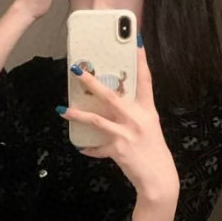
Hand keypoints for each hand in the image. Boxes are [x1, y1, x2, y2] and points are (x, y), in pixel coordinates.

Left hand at [62, 40, 179, 204]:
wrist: (159, 179)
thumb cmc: (155, 153)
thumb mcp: (150, 128)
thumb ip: (134, 116)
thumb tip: (116, 106)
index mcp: (148, 111)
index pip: (145, 80)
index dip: (141, 60)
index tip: (136, 40)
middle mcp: (137, 119)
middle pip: (111, 95)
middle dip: (92, 81)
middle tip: (77, 69)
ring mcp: (126, 134)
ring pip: (96, 120)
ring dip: (77, 114)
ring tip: (62, 109)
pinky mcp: (118, 150)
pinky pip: (97, 147)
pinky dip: (88, 147)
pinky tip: (80, 146)